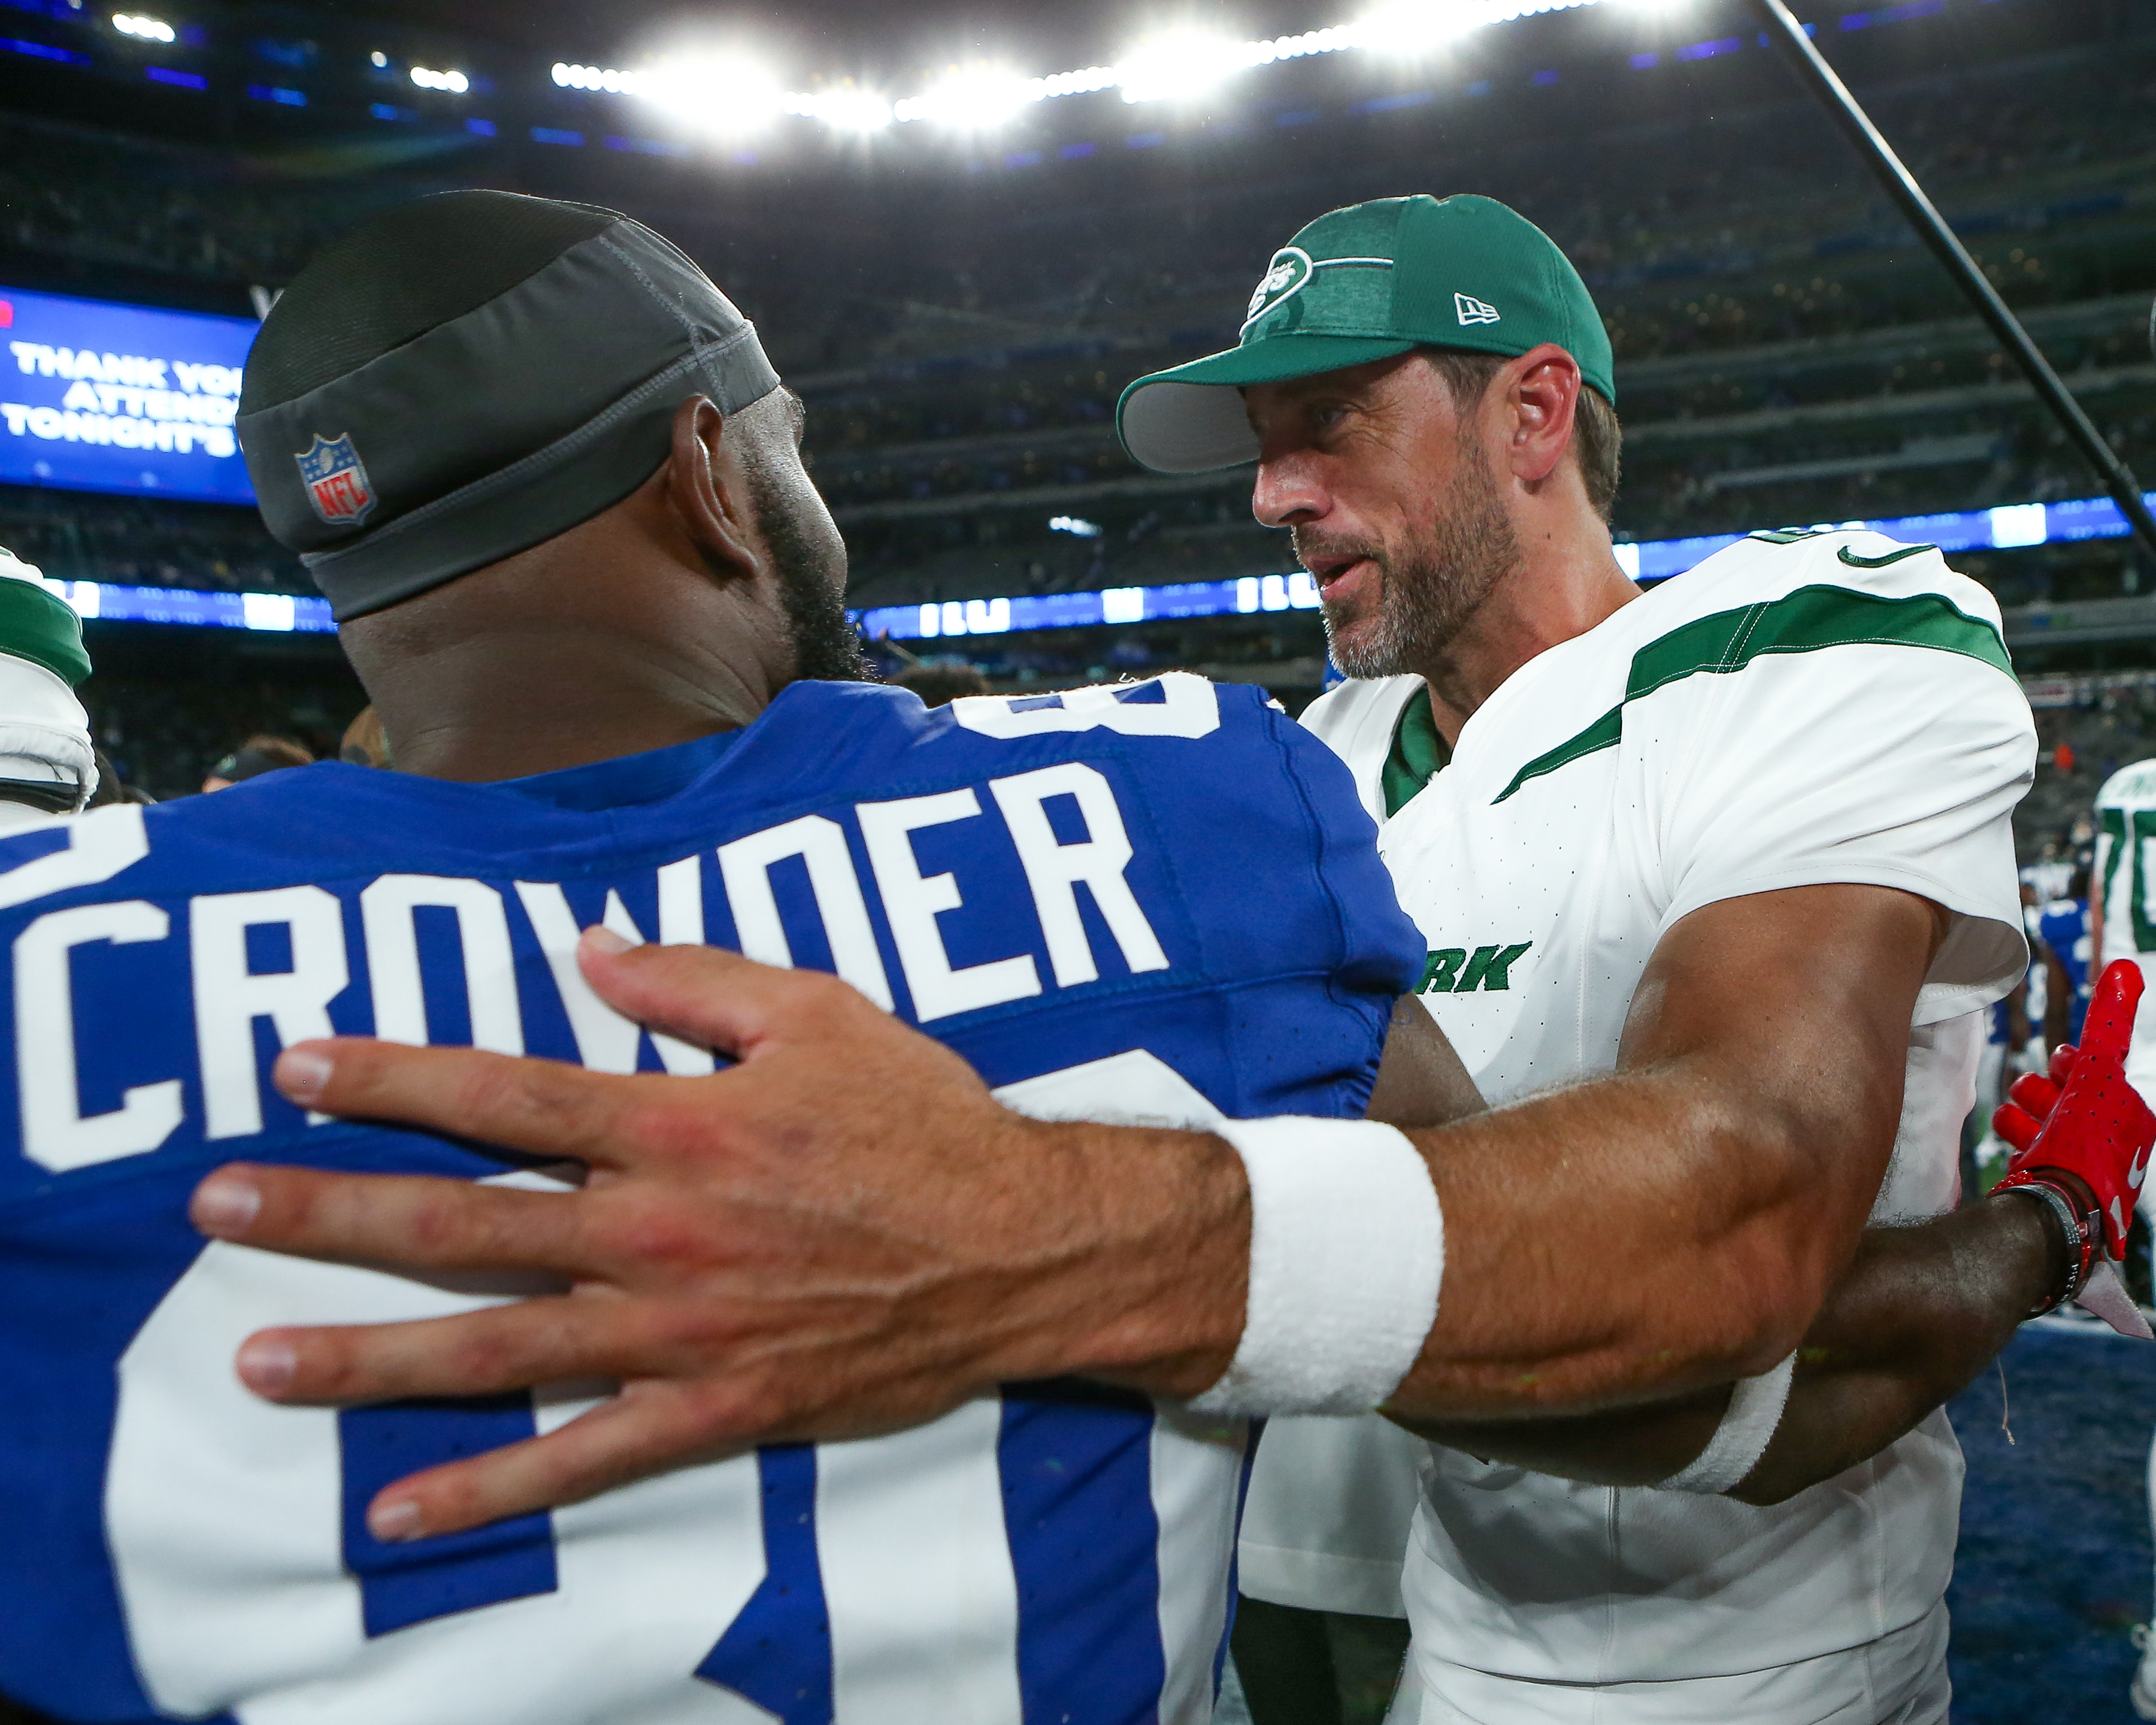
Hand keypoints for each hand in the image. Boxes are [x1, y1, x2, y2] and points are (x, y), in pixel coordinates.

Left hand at [189, 931, 1244, 1541]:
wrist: (1021, 1248)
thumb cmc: (922, 1120)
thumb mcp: (822, 1014)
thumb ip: (696, 979)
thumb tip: (587, 943)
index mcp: (679, 1125)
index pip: (506, 1097)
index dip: (393, 1077)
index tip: (295, 1066)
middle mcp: (656, 1230)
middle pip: (465, 1222)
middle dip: (331, 1211)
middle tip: (217, 1207)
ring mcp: (676, 1331)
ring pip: (495, 1346)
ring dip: (369, 1355)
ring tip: (258, 1362)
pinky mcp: (712, 1409)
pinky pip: (582, 1458)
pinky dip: (489, 1488)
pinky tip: (396, 1510)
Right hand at [1993, 960, 2154, 1256]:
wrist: (2056, 1210)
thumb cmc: (2084, 1142)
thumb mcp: (2096, 1073)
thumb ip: (2108, 1024)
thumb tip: (2125, 966)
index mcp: (2130, 1121)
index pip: (2095, 1077)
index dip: (2070, 1064)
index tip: (2059, 1062)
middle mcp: (2111, 1148)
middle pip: (2063, 1100)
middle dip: (2042, 1092)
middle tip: (2039, 1098)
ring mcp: (2080, 1170)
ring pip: (2039, 1124)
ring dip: (2023, 1117)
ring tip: (2017, 1122)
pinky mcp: (2050, 1188)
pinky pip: (2026, 1151)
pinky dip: (2018, 1144)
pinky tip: (2013, 1146)